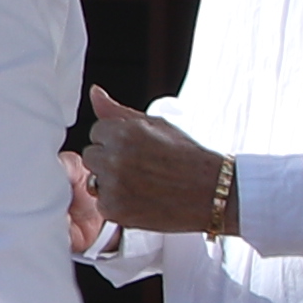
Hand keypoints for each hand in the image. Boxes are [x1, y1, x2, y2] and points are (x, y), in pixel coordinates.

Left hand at [72, 86, 230, 241]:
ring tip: (140, 183)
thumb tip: (95, 93)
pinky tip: (140, 199)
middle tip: (139, 167)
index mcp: (123, 133)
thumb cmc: (188, 158)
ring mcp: (114, 186)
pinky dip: (117, 204)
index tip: (135, 149)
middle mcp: (115, 158)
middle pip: (91, 156)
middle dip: (109, 160)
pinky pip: (102, 203)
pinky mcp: (115, 210)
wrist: (211, 192)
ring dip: (110, 182)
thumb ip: (118, 111)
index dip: (116, 140)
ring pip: (94, 180)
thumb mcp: (157, 124)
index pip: (96, 131)